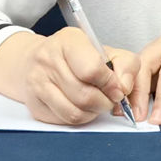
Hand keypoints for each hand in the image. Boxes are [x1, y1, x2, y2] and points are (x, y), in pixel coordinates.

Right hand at [0, 27, 138, 124]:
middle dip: (105, 102)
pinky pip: (65, 121)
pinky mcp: (35, 104)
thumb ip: (125, 65)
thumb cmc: (78, 56)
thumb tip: (124, 88)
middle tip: (110, 99)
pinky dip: (80, 118)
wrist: (38, 60)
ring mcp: (38, 82)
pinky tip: (83, 107)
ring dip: (93, 113)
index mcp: (69, 40)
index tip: (118, 89)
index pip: (92, 69)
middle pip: (85, 95)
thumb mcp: (106, 51)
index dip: (110, 84)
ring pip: (75, 112)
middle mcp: (48, 59)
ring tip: (97, 103)